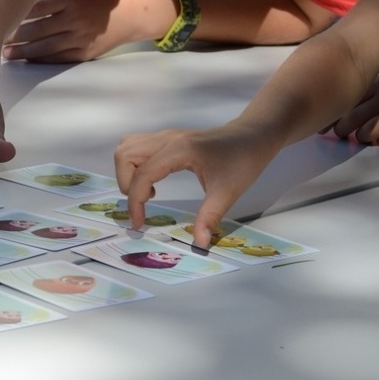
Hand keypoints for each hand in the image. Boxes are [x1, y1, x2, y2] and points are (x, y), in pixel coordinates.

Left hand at [2, 0, 173, 62]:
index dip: (16, 13)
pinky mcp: (83, 53)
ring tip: (5, 53)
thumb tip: (25, 0)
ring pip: (45, 47)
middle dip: (14, 35)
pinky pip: (57, 58)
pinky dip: (40, 59)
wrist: (133, 14)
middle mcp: (74, 19)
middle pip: (37, 29)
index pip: (37, 6)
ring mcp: (79, 38)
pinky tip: (26, 59)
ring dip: (22, 51)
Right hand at [115, 122, 273, 246]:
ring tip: (149, 192)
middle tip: (145, 203)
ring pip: (127, 148)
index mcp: (180, 150)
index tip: (140, 224)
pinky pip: (137, 147)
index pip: (142, 174)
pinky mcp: (167, 139)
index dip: (134, 202)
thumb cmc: (243, 159)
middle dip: (126, 184)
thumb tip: (199, 244)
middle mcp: (167, 139)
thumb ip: (210, 217)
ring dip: (128, 172)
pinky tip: (154, 181)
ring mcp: (166, 136)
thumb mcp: (228, 191)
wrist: (253, 135)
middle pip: (125, 155)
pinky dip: (135, 166)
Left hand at [327, 73, 378, 147]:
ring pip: (365, 135)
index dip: (332, 116)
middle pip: (350, 121)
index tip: (323, 124)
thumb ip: (367, 93)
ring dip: (364, 137)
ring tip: (371, 132)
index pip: (347, 102)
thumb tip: (340, 107)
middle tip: (343, 133)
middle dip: (343, 130)